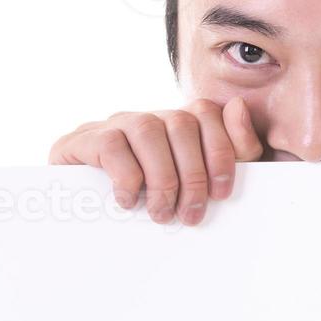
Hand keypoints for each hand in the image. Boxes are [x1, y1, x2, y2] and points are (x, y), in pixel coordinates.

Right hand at [48, 97, 263, 224]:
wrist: (84, 212)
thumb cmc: (149, 201)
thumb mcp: (199, 183)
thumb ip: (234, 148)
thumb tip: (238, 106)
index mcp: (175, 124)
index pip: (207, 113)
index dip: (220, 151)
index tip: (221, 193)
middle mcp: (147, 118)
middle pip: (181, 124)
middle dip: (192, 175)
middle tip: (189, 214)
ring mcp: (114, 126)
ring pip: (147, 129)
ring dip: (161, 177)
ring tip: (160, 212)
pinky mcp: (82, 140)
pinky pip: (111, 144)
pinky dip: (126, 176)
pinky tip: (128, 201)